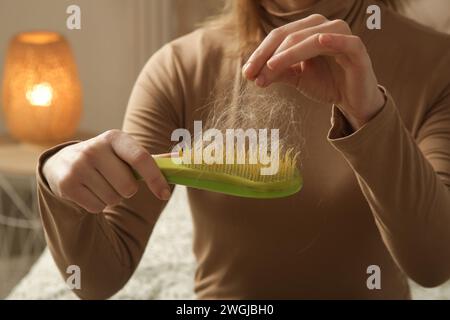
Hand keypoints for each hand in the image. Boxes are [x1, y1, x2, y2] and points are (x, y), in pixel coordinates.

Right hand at [42, 130, 170, 213]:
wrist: (63, 163)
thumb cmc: (107, 160)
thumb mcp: (124, 153)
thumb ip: (152, 159)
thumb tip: (183, 158)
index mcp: (115, 137)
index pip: (141, 158)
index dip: (156, 178)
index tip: (164, 194)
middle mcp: (94, 148)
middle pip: (128, 187)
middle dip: (127, 190)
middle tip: (116, 181)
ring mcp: (78, 166)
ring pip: (112, 199)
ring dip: (111, 198)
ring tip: (100, 184)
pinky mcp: (66, 184)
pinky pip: (97, 207)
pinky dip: (98, 205)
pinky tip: (89, 191)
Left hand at [242, 14, 385, 129]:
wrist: (353, 100)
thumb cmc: (325, 83)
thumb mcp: (296, 78)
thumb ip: (277, 72)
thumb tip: (251, 74)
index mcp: (308, 31)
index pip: (279, 37)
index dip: (260, 53)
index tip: (246, 74)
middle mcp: (324, 27)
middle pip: (290, 35)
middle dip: (269, 55)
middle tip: (253, 75)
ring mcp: (342, 36)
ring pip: (310, 39)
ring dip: (288, 54)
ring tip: (271, 68)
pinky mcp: (357, 49)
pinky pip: (345, 42)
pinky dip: (333, 40)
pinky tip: (319, 41)